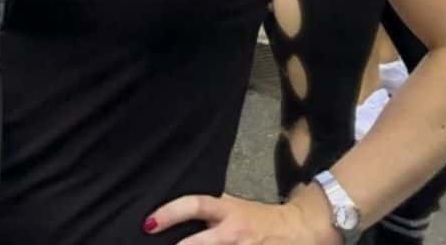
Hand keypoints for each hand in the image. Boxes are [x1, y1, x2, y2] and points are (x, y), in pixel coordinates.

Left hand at [145, 192, 331, 243]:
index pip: (195, 205)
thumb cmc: (258, 218)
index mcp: (227, 211)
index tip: (148, 224)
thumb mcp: (232, 205)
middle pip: (200, 243)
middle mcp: (234, 232)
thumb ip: (207, 209)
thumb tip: (170, 213)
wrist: (298, 230)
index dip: (169, 213)